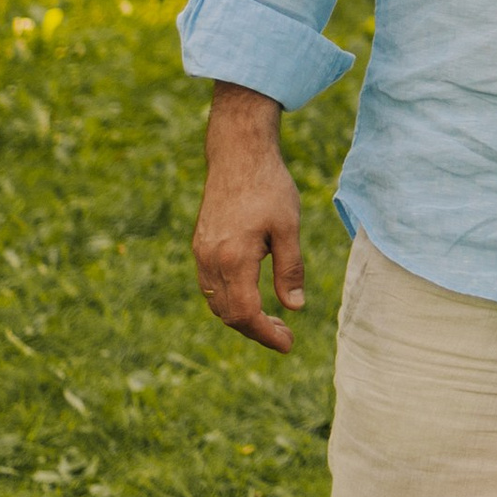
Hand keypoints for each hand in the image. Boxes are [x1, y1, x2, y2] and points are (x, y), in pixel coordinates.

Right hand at [194, 83, 306, 353]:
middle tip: (285, 334)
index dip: (266, 334)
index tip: (288, 344)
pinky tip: (251, 295)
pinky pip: (210, 285)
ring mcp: (201, 252)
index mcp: (233, 259)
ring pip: (215, 302)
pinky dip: (229, 299)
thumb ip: (290, 270)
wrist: (238, 152)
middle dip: (255, 329)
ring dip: (240, 316)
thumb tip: (295, 307)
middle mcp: (210, 260)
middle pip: (227, 314)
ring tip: (271, 319)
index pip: (245, 313)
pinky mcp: (200, 243)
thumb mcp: (288, 228)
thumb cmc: (269, 186)